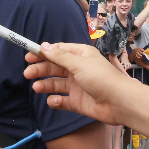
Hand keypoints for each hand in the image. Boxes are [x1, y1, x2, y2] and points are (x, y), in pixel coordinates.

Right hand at [23, 42, 143, 125]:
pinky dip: (55, 101)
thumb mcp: (79, 64)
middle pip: (54, 67)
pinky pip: (62, 101)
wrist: (120, 103)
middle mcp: (78, 70)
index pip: (58, 51)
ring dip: (45, 85)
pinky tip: (53, 100)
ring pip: (56, 84)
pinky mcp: (78, 102)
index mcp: (81, 56)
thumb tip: (44, 46)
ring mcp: (78, 86)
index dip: (43, 53)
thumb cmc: (102, 79)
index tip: (28, 56)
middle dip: (41, 69)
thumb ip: (60, 56)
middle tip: (27, 73)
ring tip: (36, 87)